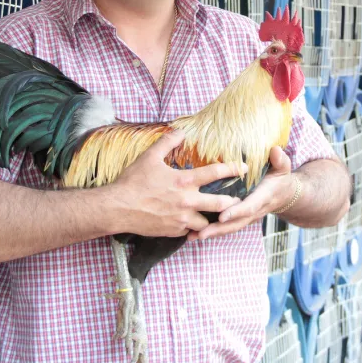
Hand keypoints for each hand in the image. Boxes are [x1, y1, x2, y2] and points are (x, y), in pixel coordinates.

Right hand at [106, 131, 244, 237]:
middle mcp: (187, 201)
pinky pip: (189, 231)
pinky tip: (189, 221)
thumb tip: (179, 131)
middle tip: (235, 199)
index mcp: (184, 181)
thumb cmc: (133, 181)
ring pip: (206, 222)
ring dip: (209, 217)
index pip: (214, 173)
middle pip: (220, 204)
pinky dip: (191, 226)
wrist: (118, 208)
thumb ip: (166, 142)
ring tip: (212, 214)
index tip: (243, 168)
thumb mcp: (149, 157)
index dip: (231, 169)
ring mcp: (181, 219)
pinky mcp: (173, 231)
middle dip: (230, 202)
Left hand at [188, 145, 294, 241]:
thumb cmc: (279, 177)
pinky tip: (193, 234)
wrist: (283, 194)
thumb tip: (275, 151)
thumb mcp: (282, 167)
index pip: (249, 207)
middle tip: (201, 233)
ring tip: (192, 236)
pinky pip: (225, 227)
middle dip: (218, 229)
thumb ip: (280, 160)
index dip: (236, 212)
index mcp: (263, 197)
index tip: (222, 216)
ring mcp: (247, 217)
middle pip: (236, 223)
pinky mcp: (239, 218)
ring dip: (212, 233)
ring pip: (229, 227)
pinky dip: (211, 231)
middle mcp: (254, 210)